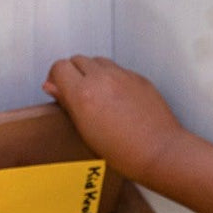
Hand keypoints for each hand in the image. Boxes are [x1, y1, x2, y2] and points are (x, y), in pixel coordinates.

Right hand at [43, 55, 186, 185]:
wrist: (160, 152)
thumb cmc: (125, 152)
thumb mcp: (86, 133)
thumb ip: (68, 104)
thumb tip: (52, 87)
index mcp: (84, 94)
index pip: (59, 67)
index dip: (56, 77)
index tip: (58, 88)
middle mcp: (102, 78)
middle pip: (77, 60)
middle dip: (74, 74)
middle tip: (77, 94)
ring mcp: (122, 75)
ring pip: (98, 61)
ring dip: (93, 73)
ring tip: (98, 96)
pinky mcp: (138, 78)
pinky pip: (118, 70)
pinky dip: (113, 79)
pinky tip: (118, 100)